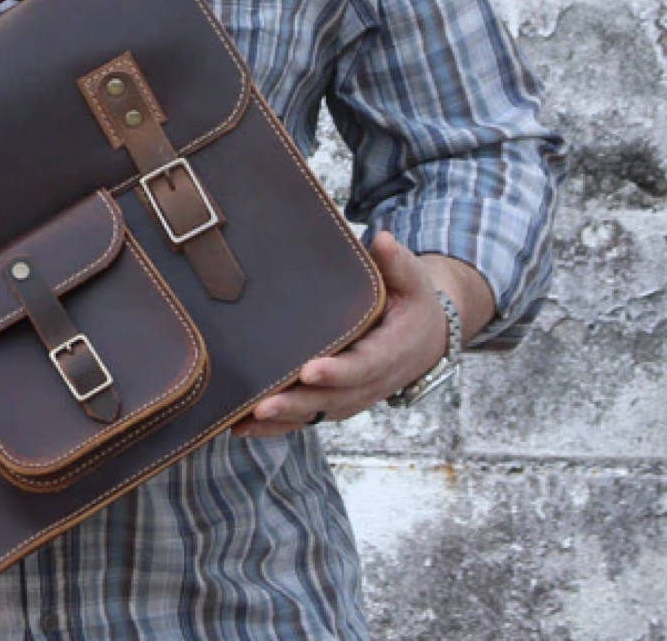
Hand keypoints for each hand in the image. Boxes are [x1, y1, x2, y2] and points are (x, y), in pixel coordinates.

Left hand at [231, 231, 464, 438]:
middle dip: (297, 403)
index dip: (337, 372)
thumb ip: (397, 263)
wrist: (425, 338)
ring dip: (280, 421)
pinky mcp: (335, 400)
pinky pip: (306, 417)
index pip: (363, 366)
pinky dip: (277, 426)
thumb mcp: (413, 279)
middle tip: (263, 405)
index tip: (309, 370)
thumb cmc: (412, 303)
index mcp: (390, 352)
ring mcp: (352, 396)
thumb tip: (383, 240)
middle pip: (332, 400)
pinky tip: (242, 427)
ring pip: (316, 414)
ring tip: (243, 421)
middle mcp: (370, 382)